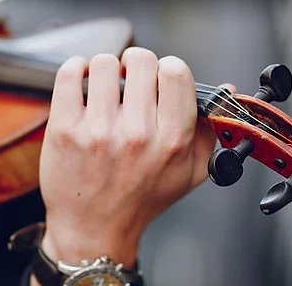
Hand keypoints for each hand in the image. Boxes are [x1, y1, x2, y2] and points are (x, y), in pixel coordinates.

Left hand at [37, 46, 232, 269]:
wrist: (94, 230)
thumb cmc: (141, 200)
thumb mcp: (190, 173)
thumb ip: (210, 131)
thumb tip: (227, 91)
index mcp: (172, 140)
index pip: (176, 73)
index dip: (167, 67)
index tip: (158, 76)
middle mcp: (137, 134)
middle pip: (141, 61)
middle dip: (136, 63)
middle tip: (130, 78)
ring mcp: (98, 131)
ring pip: (104, 64)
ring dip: (106, 69)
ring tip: (106, 86)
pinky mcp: (65, 130)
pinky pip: (69, 75)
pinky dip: (76, 69)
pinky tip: (82, 81)